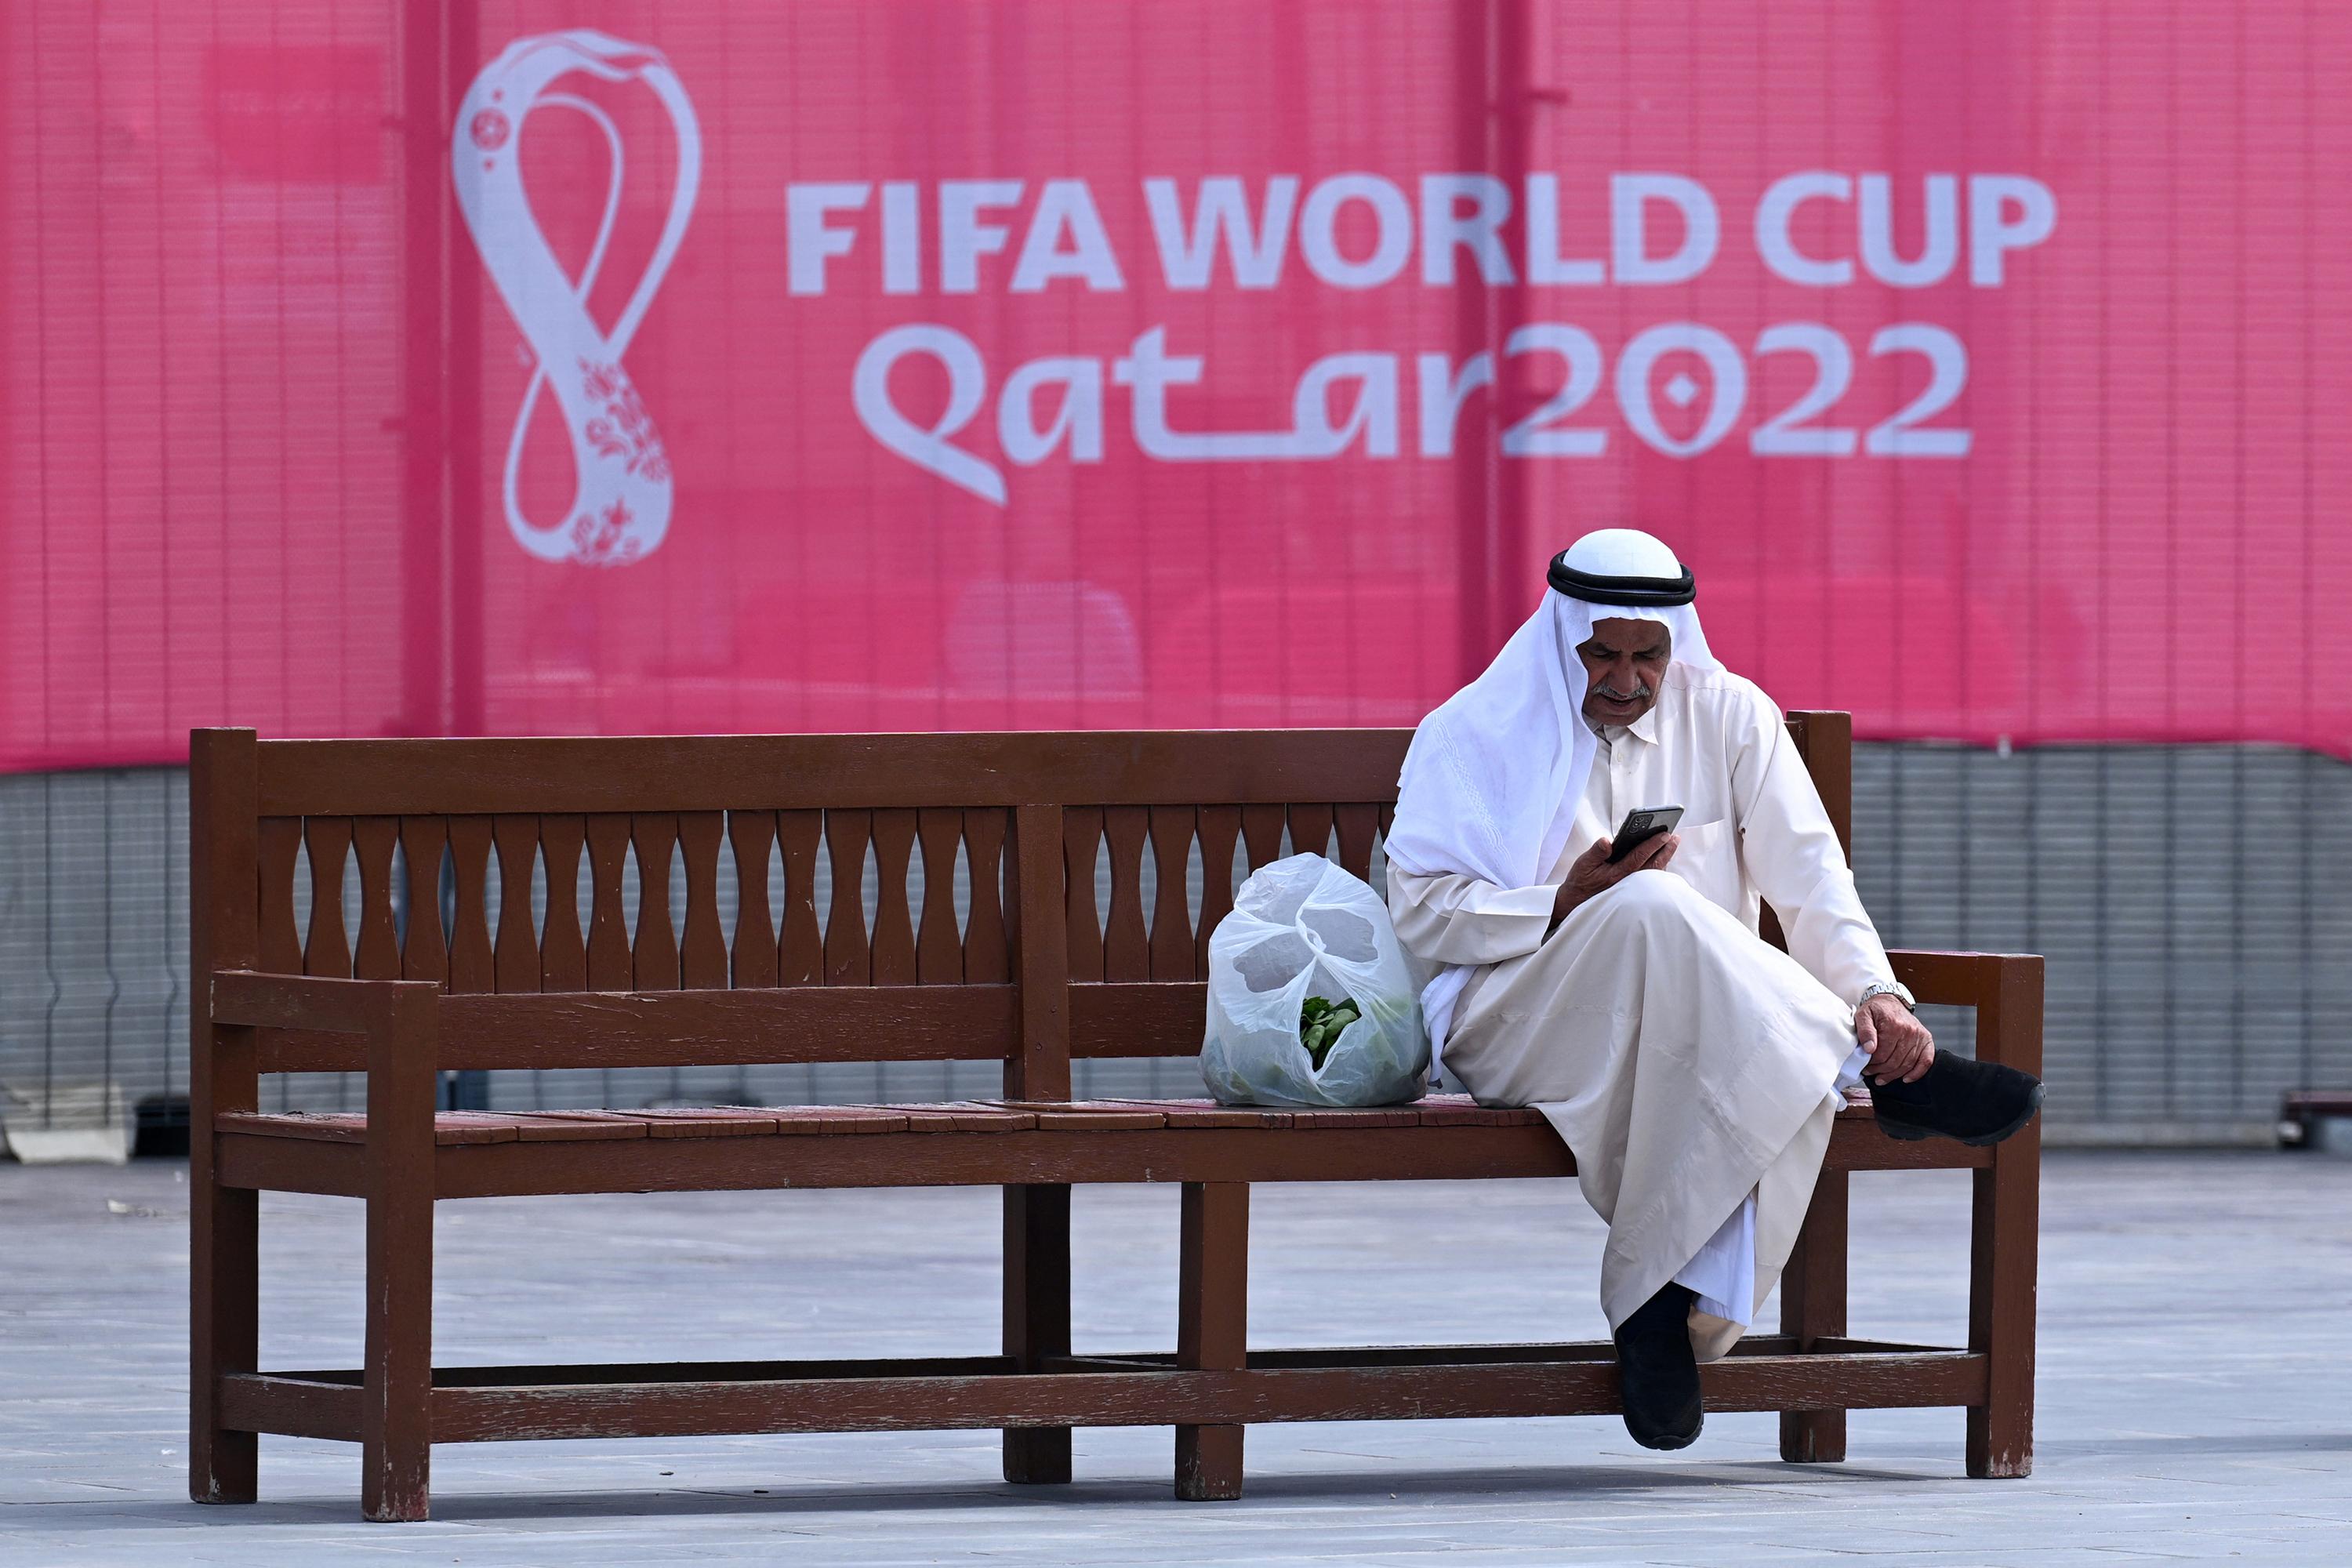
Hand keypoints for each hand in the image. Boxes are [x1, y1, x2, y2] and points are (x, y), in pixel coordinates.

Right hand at [1550, 832, 1678, 927]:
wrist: (1577, 901)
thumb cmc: (1581, 881)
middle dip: (1666, 850)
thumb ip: (1596, 852)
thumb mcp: (1583, 864)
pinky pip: (1650, 879)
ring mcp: (1632, 887)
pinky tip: (1663, 859)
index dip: (1653, 844)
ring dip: (1665, 858)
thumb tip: (1606, 841)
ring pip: (1654, 872)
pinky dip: (1659, 868)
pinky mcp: (1632, 889)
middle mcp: (1628, 882)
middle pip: (1653, 864)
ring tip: (1672, 844)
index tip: (1665, 834)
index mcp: (1617, 873)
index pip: (1639, 856)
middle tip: (1675, 837)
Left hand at [1855, 992, 1933, 1083]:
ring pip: (1908, 1064)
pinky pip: (1926, 1061)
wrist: (1890, 1002)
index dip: (1872, 1064)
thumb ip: (1864, 1031)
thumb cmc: (1876, 1010)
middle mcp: (1910, 1031)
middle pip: (1895, 1062)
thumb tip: (1869, 1049)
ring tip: (1882, 1078)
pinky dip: (1917, 1072)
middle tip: (1871, 1073)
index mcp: (1894, 1025)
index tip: (1864, 1067)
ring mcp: (1920, 1036)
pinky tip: (1906, 1078)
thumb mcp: (1863, 1015)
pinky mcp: (1926, 1040)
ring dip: (1894, 1075)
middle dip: (1880, 1071)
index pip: (1882, 1055)